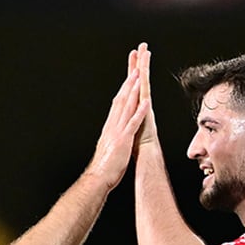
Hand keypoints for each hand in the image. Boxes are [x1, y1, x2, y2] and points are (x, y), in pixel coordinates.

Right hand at [87, 49, 147, 189]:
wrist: (98, 178)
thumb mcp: (109, 148)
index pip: (118, 102)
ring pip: (126, 106)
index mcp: (110, 126)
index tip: (129, 76)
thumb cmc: (105, 167)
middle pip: (121, 98)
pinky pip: (133, 123)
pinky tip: (146, 101)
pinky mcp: (124, 140)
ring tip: (139, 75)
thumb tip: (113, 134)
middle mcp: (113, 124)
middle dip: (128, 82)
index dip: (124, 88)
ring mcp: (118, 131)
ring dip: (133, 90)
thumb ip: (112, 138)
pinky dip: (139, 111)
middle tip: (135, 66)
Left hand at [133, 43, 159, 149]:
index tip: (134, 56)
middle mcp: (141, 102)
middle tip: (142, 46)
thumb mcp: (128, 125)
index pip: (133, 83)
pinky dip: (143, 83)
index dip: (133, 69)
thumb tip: (125, 111)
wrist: (145, 153)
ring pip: (144, 81)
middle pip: (140, 77)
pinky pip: (144, 93)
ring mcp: (144, 104)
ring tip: (145, 52)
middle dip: (141, 61)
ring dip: (144, 66)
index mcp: (135, 104)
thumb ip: (129, 115)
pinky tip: (143, 73)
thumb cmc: (137, 143)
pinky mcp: (145, 110)